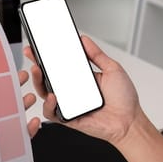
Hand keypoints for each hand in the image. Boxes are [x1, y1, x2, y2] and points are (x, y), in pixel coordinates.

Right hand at [26, 35, 141, 144]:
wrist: (130, 121)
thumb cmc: (124, 100)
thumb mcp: (112, 69)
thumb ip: (96, 54)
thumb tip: (84, 40)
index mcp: (80, 78)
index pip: (59, 65)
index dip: (47, 56)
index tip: (39, 45)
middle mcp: (72, 91)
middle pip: (47, 78)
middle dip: (36, 64)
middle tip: (32, 54)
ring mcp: (68, 104)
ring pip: (44, 93)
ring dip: (38, 81)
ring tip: (37, 70)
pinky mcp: (67, 118)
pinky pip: (51, 112)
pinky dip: (48, 104)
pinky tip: (53, 96)